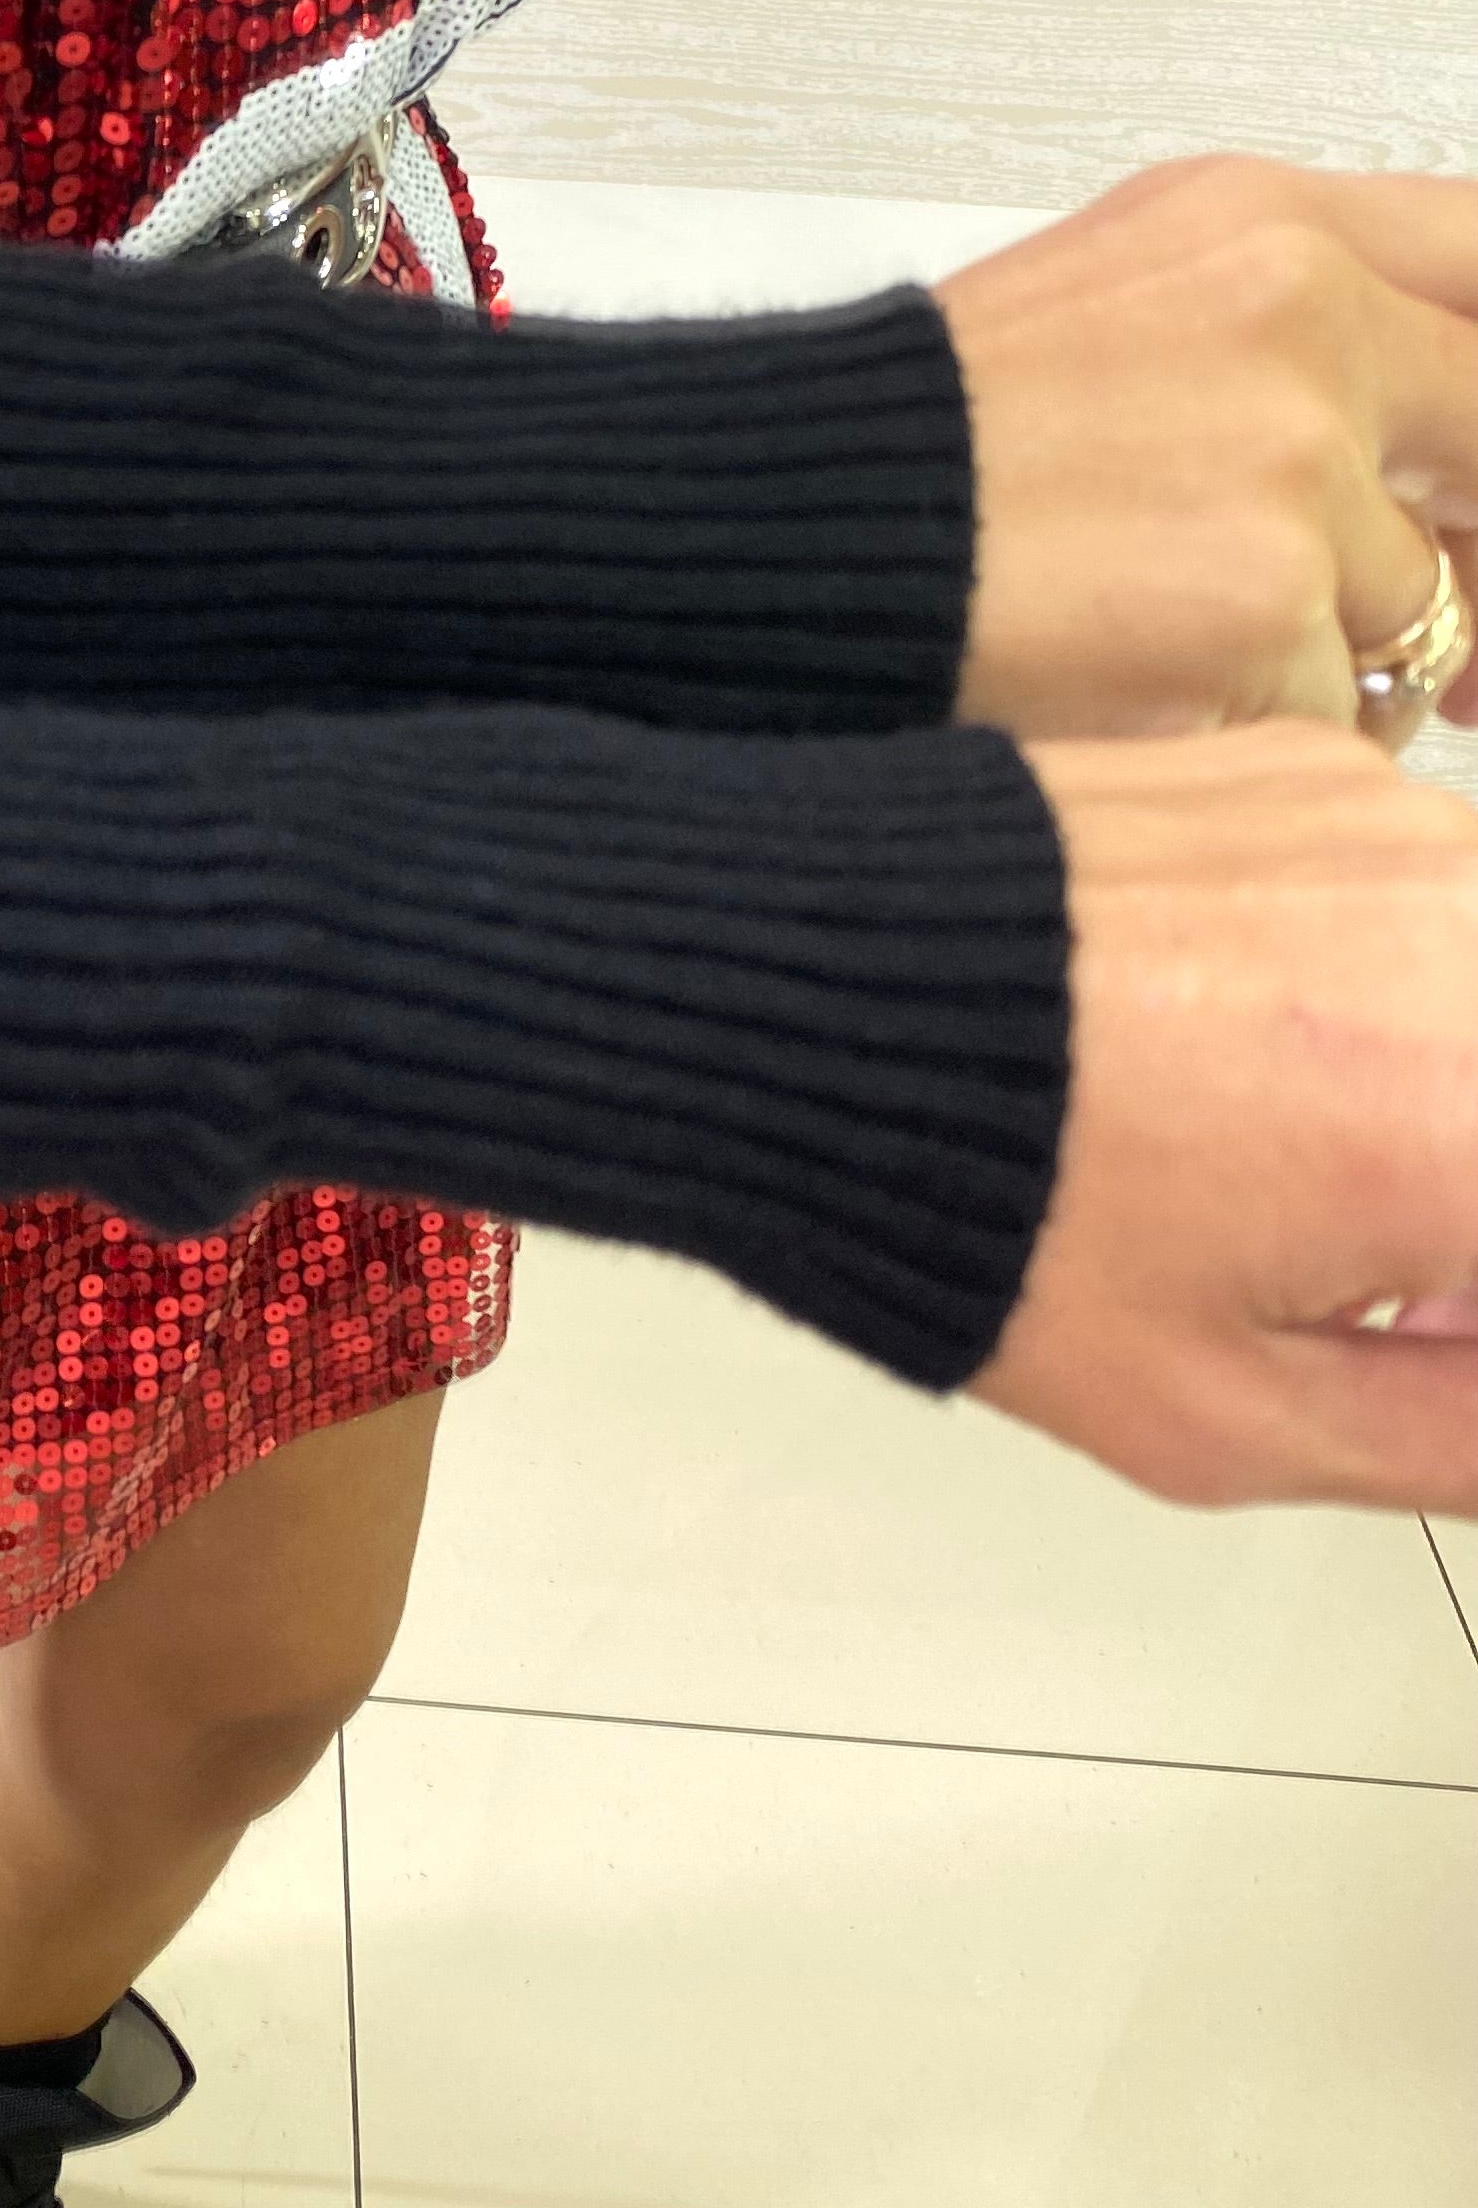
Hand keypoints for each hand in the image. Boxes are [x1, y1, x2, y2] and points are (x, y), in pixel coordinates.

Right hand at [938, 159, 1477, 742]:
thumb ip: (1303, 314)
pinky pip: (1344, 711)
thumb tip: (1445, 408)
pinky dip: (1265, 723)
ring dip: (1336, 643)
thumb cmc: (933, 435)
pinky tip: (1156, 694)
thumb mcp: (1130, 286)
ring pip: (1425, 605)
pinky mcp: (1262, 625)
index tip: (1465, 454)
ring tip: (1194, 637)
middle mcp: (1303, 331)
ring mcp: (1293, 482)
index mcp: (1274, 231)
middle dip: (1461, 539)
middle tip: (1421, 587)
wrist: (794, 532)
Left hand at [981, 728, 1477, 1507]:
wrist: (797, 997)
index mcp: (1470, 1128)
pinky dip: (1419, 991)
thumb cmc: (987, 1208)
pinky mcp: (1338, 775)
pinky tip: (1294, 1065)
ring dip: (1441, 1103)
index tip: (1437, 1320)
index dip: (1472, 1304)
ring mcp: (1415, 836)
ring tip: (1316, 1168)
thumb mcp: (1231, 1414)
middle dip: (1458, 1207)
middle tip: (1400, 1271)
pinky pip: (1448, 902)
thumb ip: (1466, 1433)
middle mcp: (1472, 948)